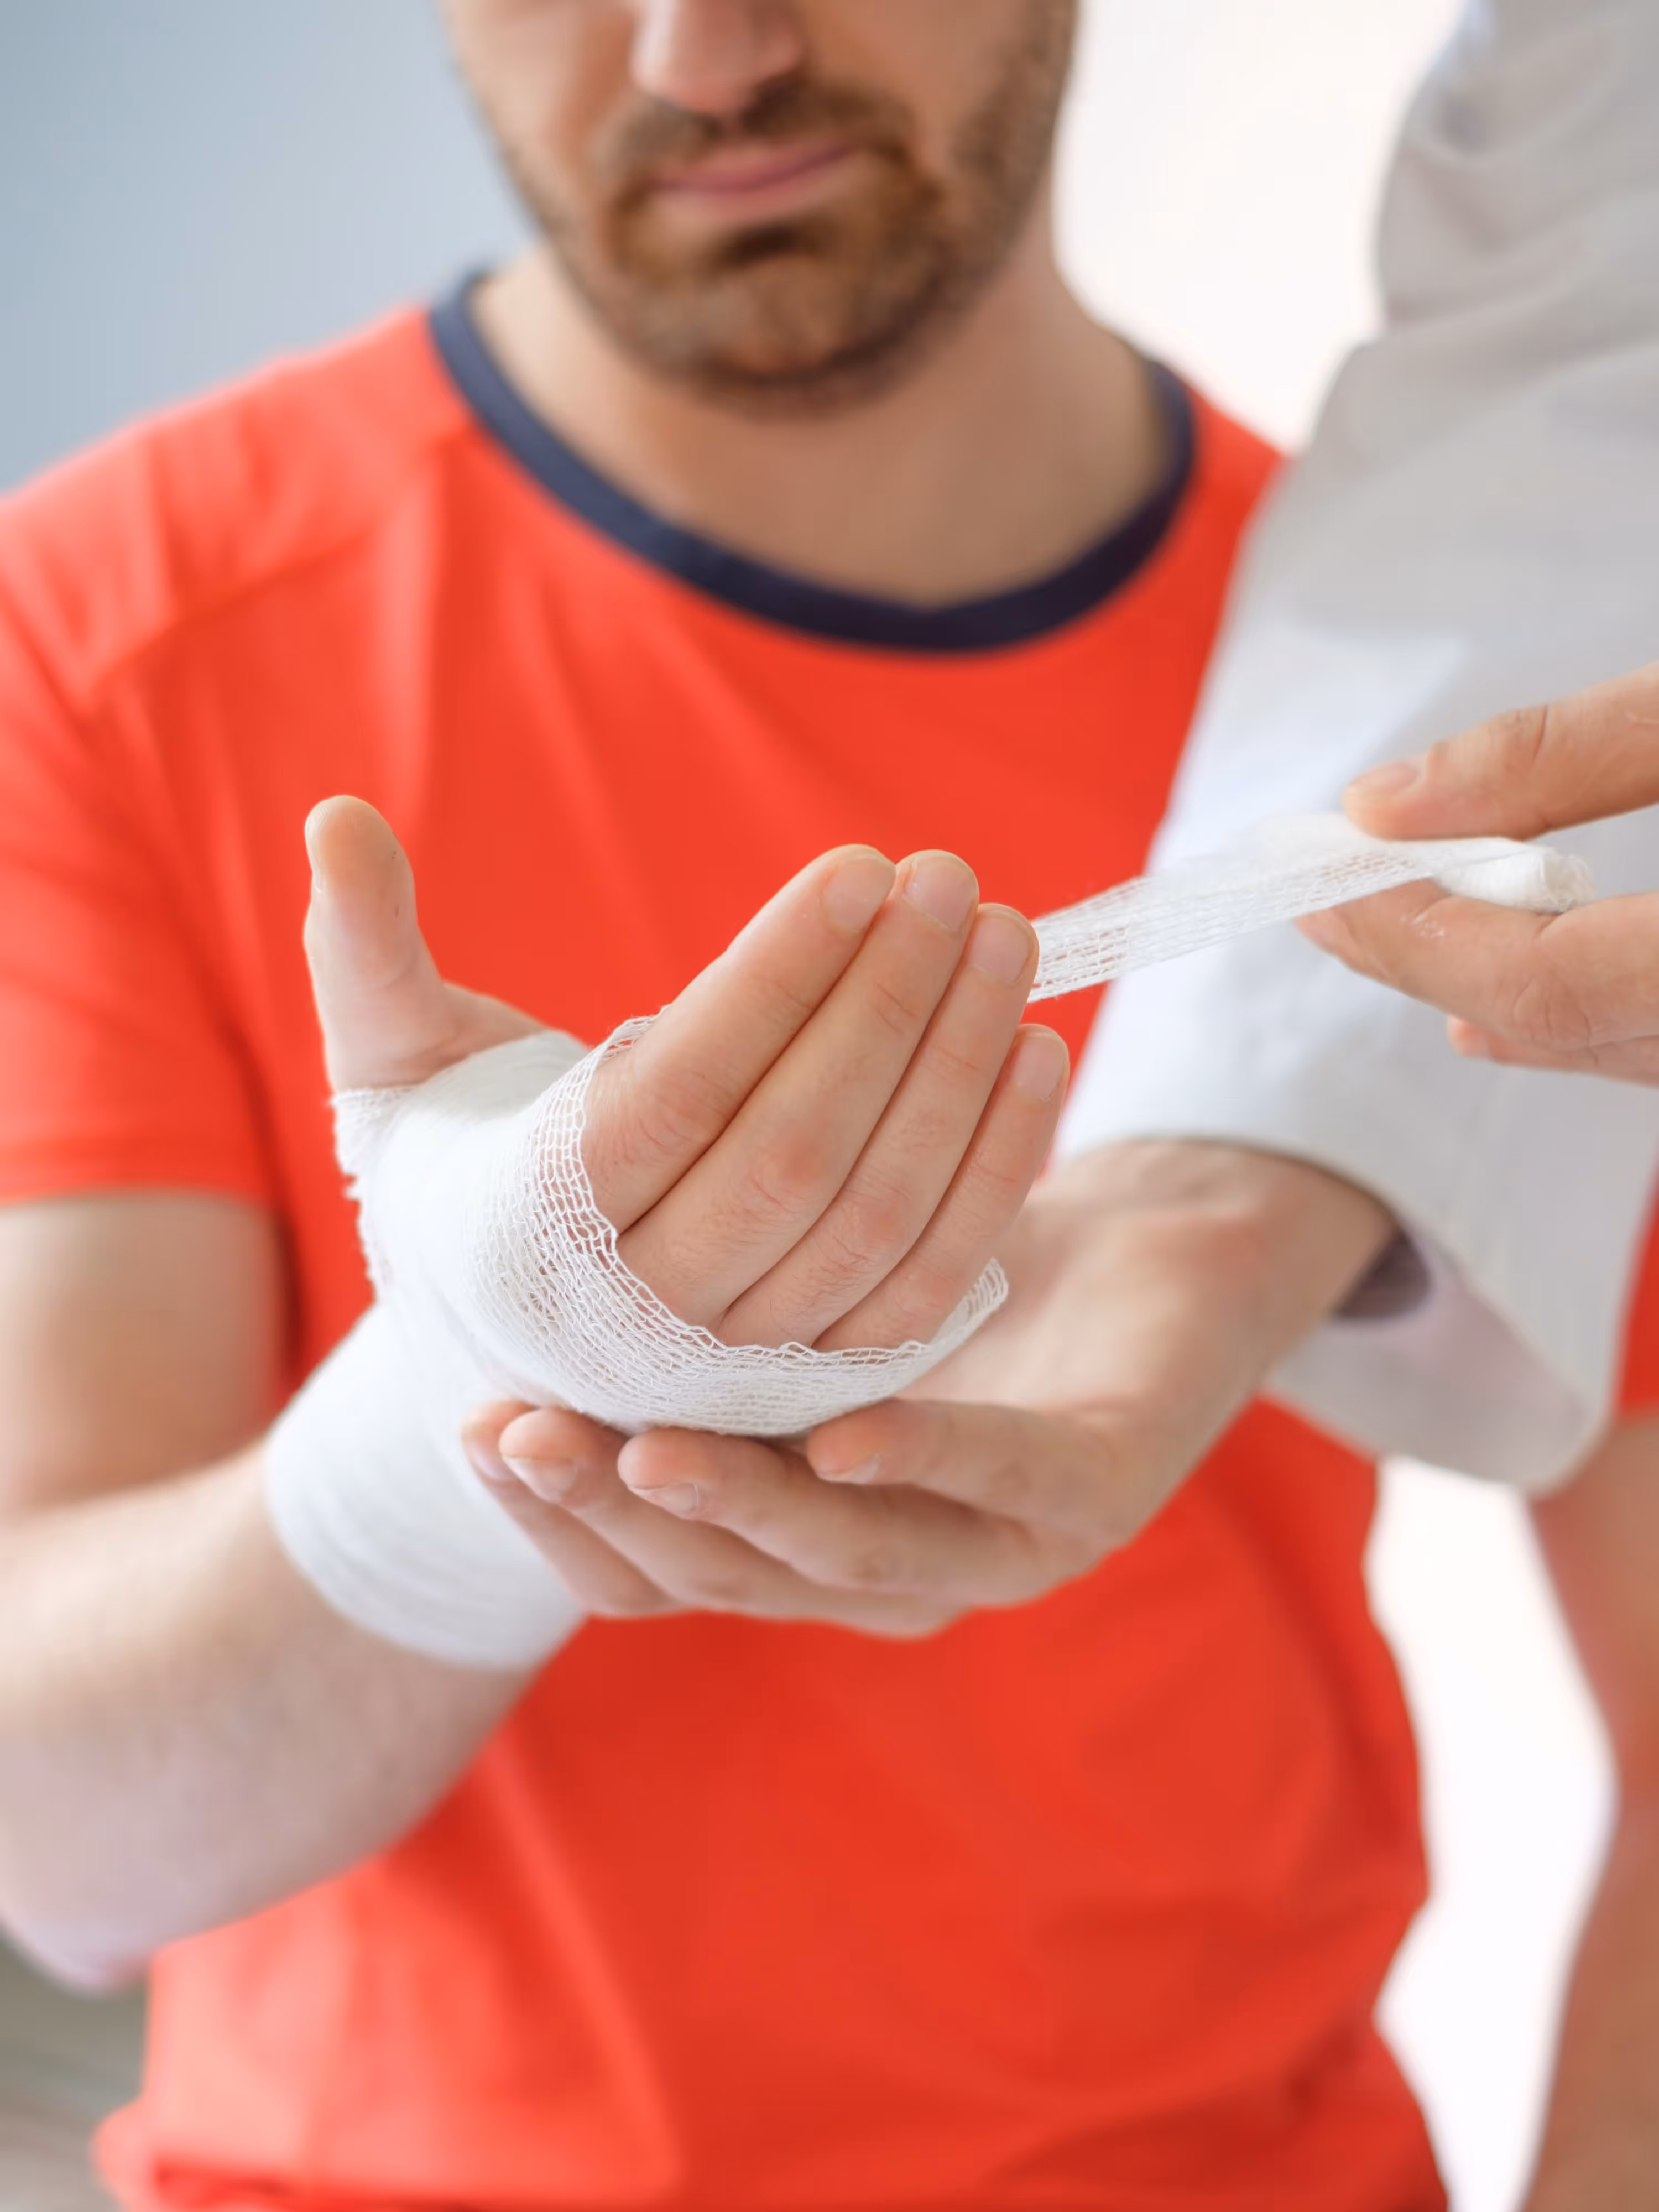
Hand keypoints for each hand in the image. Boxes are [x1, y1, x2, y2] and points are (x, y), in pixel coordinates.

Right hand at [305, 795, 1067, 1351]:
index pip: (681, 1091)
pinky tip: (1037, 1054)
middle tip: (954, 879)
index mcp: (539, 1223)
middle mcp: (645, 1308)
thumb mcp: (395, 1066)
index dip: (777, 981)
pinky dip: (994, 1173)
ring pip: (876, 1217)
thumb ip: (366, 949)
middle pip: (793, 1153)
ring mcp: (743, 1358)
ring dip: (957, 1075)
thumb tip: (335, 815)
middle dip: (887, 1009)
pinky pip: (929, 1282)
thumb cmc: (459, 1172)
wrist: (509, 1345)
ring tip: (1011, 940)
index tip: (860, 867)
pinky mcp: (824, 1379)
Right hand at [463, 1141, 1390, 1634]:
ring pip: (848, 1555)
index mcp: (803, 1544)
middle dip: (614, 1511)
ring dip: (743, 1505)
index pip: (654, 1568)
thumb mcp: (799, 1301)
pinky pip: (1004, 1486)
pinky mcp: (1098, 1496)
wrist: (1154, 1250)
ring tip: (645, 1452)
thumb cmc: (956, 1270)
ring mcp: (996, 1553)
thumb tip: (522, 1272)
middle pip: (729, 1575)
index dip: (558, 1516)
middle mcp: (888, 1576)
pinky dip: (925, 1456)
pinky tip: (845, 1433)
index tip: (469, 1426)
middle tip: (517, 1438)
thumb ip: (691, 1326)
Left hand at [1297, 661, 1658, 1082]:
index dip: (1417, 932)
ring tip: (1378, 933)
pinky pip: (1643, 1046)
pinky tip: (1480, 1013)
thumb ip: (1563, 754)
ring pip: (1598, 1046)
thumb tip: (1386, 803)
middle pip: (1557, 1023)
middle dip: (1426, 958)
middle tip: (1321, 900)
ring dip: (1484, 991)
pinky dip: (1562, 1020)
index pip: (1541, 982)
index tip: (1330, 874)